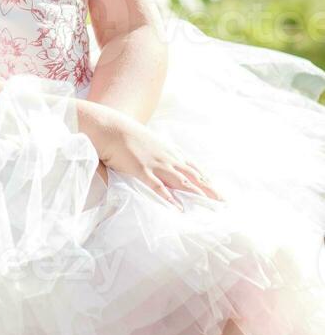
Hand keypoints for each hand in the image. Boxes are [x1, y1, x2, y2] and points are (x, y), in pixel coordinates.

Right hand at [99, 115, 223, 209]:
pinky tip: (179, 208)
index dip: (207, 179)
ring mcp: (156, 164)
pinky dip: (170, 197)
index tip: (218, 191)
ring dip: (197, 194)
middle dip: (209, 189)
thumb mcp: (148, 142)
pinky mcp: (142, 170)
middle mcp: (168, 158)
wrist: (110, 127)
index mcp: (169, 151)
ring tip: (209, 206)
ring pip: (181, 181)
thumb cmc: (127, 134)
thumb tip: (163, 160)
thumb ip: (158, 152)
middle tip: (223, 202)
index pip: (194, 167)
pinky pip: (158, 186)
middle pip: (194, 175)